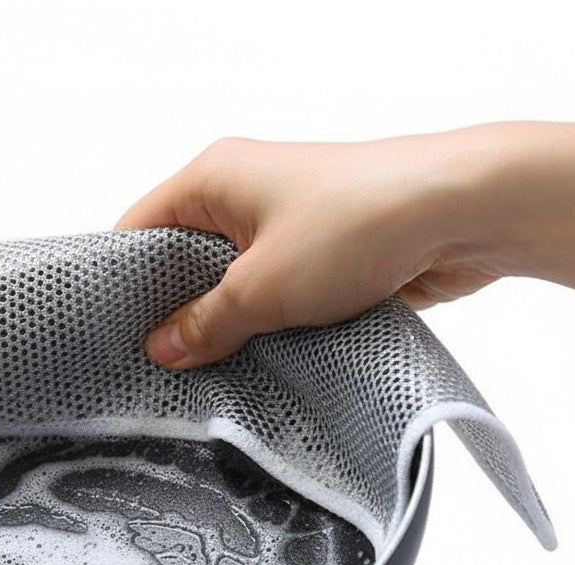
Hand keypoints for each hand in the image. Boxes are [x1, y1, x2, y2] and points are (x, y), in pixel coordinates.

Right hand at [118, 123, 574, 367]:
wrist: (464, 211)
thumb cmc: (358, 223)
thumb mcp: (261, 287)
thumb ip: (205, 323)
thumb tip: (163, 349)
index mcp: (211, 179)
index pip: (138, 230)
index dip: (119, 284)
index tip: (110, 338)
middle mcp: (242, 193)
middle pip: (181, 260)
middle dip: (172, 313)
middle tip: (154, 369)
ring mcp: (283, 221)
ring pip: (229, 281)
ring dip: (222, 323)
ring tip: (200, 375)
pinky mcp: (319, 251)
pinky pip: (271, 293)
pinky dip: (261, 325)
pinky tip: (251, 365)